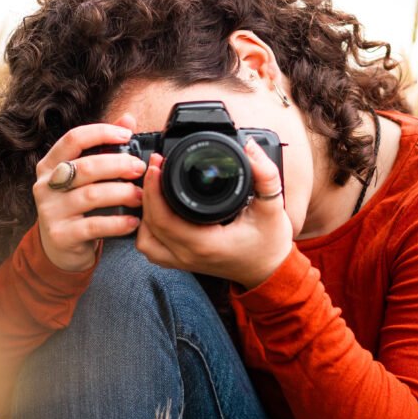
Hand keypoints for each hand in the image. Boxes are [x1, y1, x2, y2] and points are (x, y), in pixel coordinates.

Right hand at [33, 112, 146, 271]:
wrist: (61, 249)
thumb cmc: (77, 206)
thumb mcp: (86, 176)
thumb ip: (104, 147)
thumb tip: (128, 118)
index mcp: (50, 164)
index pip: (73, 138)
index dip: (102, 132)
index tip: (127, 135)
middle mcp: (46, 185)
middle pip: (85, 166)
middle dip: (118, 165)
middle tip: (140, 168)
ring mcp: (50, 211)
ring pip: (91, 195)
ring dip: (122, 193)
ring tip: (141, 196)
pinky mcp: (60, 235)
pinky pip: (93, 226)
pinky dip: (117, 223)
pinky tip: (133, 221)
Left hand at [135, 136, 293, 289]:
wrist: (270, 270)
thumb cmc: (270, 243)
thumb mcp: (273, 206)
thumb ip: (265, 175)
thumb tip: (250, 147)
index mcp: (206, 243)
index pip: (163, 217)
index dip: (154, 189)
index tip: (158, 164)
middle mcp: (189, 255)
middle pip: (149, 225)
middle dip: (147, 192)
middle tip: (156, 167)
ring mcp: (184, 262)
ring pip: (146, 240)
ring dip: (144, 215)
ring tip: (154, 190)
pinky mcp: (183, 262)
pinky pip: (153, 249)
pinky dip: (149, 231)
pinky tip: (158, 213)